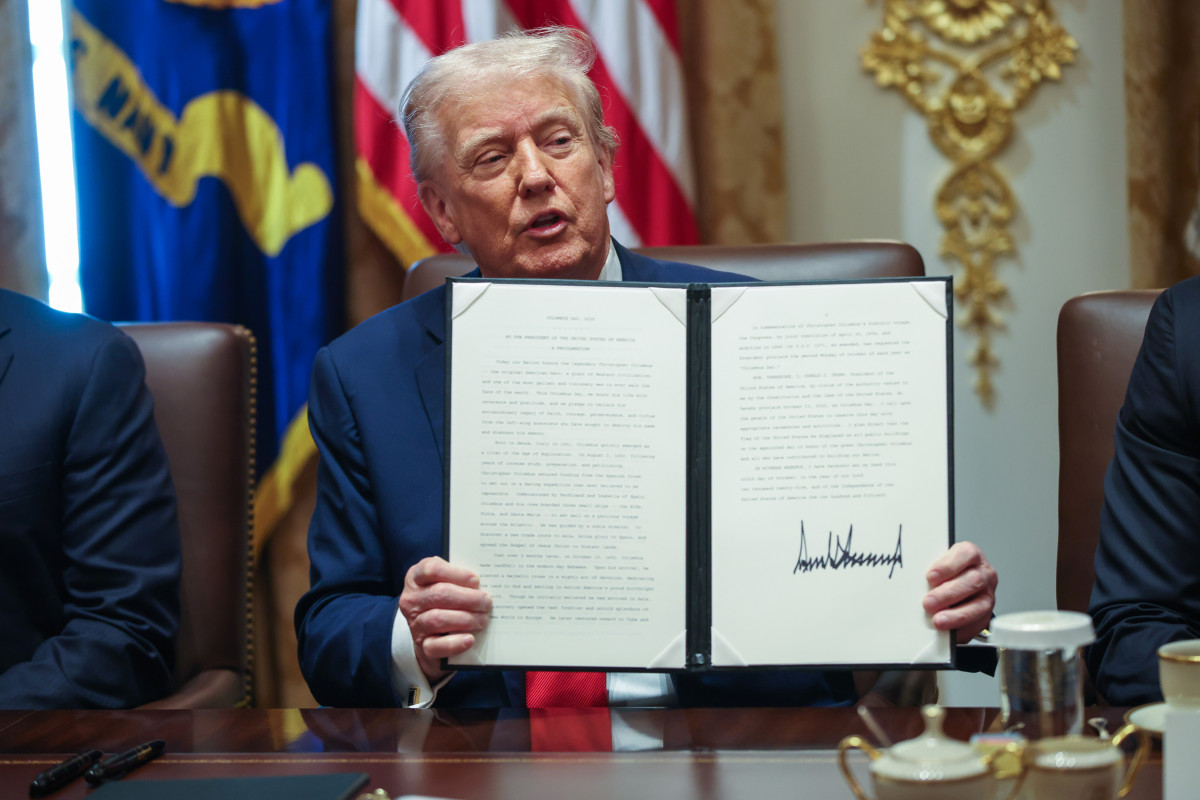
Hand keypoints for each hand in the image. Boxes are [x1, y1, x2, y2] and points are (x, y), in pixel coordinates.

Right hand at [398, 556, 491, 680]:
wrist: (430, 634)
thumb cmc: (443, 601)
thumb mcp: (447, 583)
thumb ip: (459, 580)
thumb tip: (483, 584)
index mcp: (416, 578)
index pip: (432, 569)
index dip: (456, 574)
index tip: (475, 580)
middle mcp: (411, 600)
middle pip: (440, 594)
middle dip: (468, 598)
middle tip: (486, 602)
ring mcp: (415, 623)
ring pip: (438, 619)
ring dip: (466, 619)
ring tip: (483, 619)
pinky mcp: (423, 646)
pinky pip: (436, 646)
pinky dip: (455, 643)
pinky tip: (470, 639)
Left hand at [922, 541, 996, 643]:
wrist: (960, 586)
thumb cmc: (948, 573)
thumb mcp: (939, 564)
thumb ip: (932, 571)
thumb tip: (913, 582)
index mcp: (971, 555)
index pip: (965, 555)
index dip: (947, 566)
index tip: (930, 577)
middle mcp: (984, 573)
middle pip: (972, 581)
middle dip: (948, 594)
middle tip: (929, 602)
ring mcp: (988, 595)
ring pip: (978, 605)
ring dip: (956, 615)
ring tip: (938, 620)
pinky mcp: (986, 615)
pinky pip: (978, 624)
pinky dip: (962, 629)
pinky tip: (949, 631)